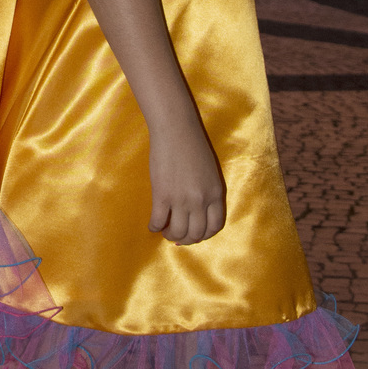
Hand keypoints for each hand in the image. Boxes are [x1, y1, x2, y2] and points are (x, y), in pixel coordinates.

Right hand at [148, 117, 225, 244]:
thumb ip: (206, 191)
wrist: (176, 129)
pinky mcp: (162, 195)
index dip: (204, 235)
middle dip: (186, 239)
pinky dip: (154, 227)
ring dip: (170, 235)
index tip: (194, 235)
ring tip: (164, 230)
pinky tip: (152, 225)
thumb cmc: (192, 145)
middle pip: (196, 233)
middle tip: (177, 236)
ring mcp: (181, 199)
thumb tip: (195, 209)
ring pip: (177, 231)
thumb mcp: (209, 171)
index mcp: (215, 193)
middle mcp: (201, 200)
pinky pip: (158, 221)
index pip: (214, 226)